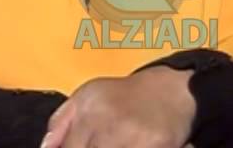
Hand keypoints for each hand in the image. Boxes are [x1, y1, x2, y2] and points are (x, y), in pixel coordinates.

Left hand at [40, 66, 195, 147]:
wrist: (172, 89)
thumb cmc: (125, 96)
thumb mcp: (87, 96)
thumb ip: (61, 122)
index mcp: (87, 109)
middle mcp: (107, 120)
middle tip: (104, 145)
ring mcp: (133, 135)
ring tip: (118, 144)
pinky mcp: (156, 144)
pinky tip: (132, 146)